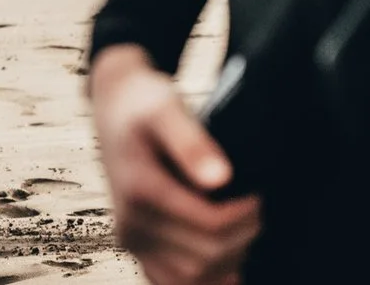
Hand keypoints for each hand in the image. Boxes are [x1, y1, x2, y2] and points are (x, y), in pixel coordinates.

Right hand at [89, 43, 260, 284]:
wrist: (112, 106)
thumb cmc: (143, 103)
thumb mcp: (166, 107)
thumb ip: (191, 142)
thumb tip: (221, 180)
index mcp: (141, 190)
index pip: (211, 227)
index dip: (245, 217)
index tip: (257, 194)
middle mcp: (131, 223)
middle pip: (206, 258)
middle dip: (241, 238)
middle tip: (255, 208)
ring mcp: (130, 239)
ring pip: (192, 279)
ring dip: (226, 261)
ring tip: (241, 227)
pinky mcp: (134, 247)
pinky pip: (171, 282)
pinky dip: (202, 278)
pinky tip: (224, 257)